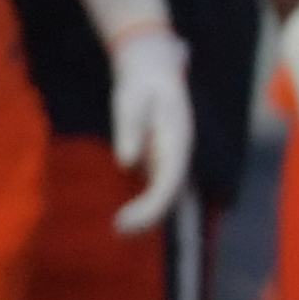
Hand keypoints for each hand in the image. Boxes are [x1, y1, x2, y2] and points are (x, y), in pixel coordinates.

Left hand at [106, 28, 192, 234]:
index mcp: (177, 142)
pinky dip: (147, 208)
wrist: (152, 69)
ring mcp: (173, 161)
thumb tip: (127, 161)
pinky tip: (128, 219)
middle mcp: (179, 156)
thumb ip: (130, 129)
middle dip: (149, 219)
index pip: (169, 184)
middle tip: (118, 230)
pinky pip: (160, 192)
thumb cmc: (140, 83)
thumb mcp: (129, 100)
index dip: (151, 207)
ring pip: (168, 197)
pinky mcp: (162, 163)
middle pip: (172, 198)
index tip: (125, 220)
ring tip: (120, 229)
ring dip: (148, 217)